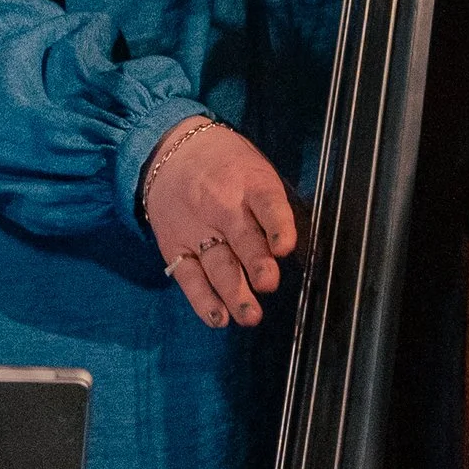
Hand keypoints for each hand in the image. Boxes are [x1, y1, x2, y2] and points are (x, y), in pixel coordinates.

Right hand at [146, 122, 296, 329]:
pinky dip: (203, 300)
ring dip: (234, 292)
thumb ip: (272, 207)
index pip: (267, 203)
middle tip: (268, 283)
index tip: (285, 247)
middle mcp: (221, 206)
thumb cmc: (227, 167)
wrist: (170, 150)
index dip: (278, 225)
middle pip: (241, 238)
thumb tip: (298, 251)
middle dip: (256, 262)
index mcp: (249, 183)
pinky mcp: (174, 245)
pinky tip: (218, 317)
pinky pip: (189, 276)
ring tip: (250, 316)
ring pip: (217, 263)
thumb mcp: (254, 170)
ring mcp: (195, 228)